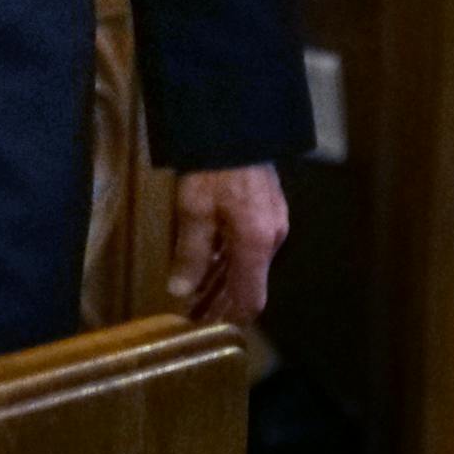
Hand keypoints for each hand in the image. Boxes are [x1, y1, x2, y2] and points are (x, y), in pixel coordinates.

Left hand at [166, 163, 287, 324]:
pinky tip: (209, 263)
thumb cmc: (214, 164)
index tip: (208, 330)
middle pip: (248, 283)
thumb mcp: (194, 210)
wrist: (235, 123)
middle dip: (221, 301)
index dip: (230, 318)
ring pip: (248, 264)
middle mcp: (271, 237)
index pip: (250, 298)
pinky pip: (248, 245)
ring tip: (196, 295)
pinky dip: (229, 259)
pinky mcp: (267, 208)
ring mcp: (272, 222)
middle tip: (194, 316)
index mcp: (256, 243)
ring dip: (223, 281)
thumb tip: (181, 290)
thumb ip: (191, 253)